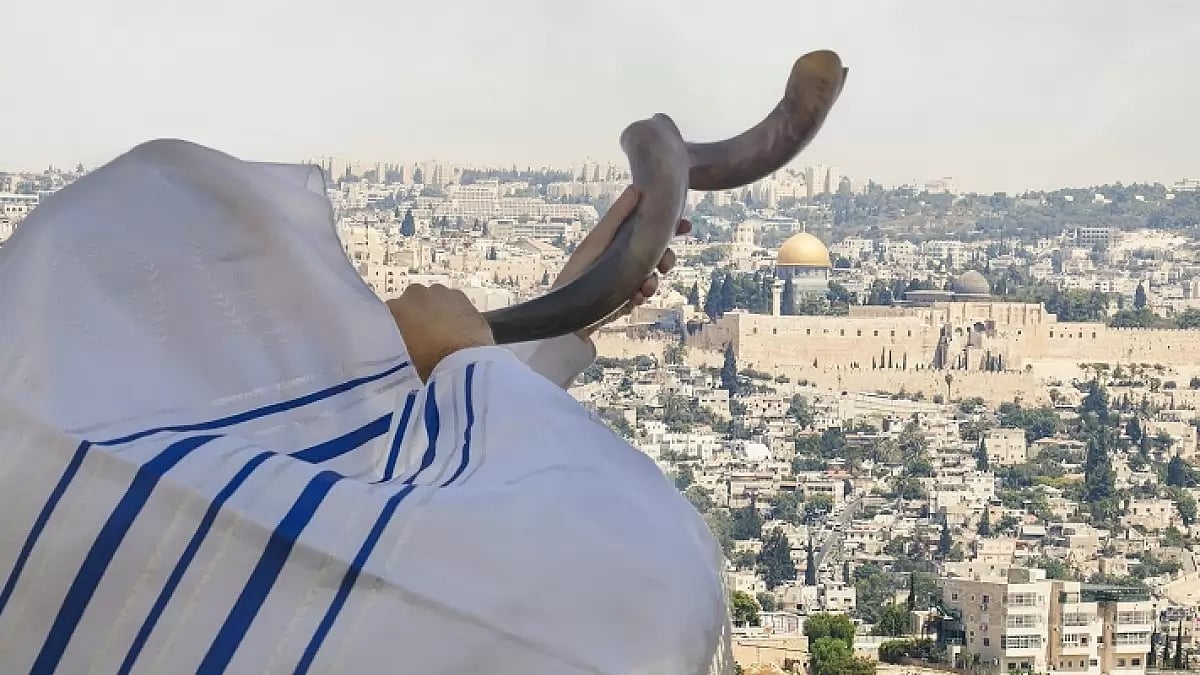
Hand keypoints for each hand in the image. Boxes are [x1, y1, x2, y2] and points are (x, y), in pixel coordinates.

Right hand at [387, 284, 494, 380]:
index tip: (405, 336)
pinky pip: (453, 300)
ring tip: (443, 331)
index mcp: (394, 310)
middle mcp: (414, 295)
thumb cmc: (431, 365)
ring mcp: (438, 292)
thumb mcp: (404, 359)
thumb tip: (404, 344)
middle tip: (425, 334)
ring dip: (436, 309)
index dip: (399, 326)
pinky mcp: (461, 295)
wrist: (464, 363)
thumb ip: (399, 345)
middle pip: (412, 302)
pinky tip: (458, 326)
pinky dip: (454, 310)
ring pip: (433, 299)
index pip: (390, 314)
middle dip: (417, 314)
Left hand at [553, 186, 690, 338]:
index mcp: (619, 240)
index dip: (669, 227)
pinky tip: (634, 299)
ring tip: (645, 288)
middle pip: (657, 254)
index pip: (649, 229)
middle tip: (664, 265)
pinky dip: (640, 297)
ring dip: (653, 282)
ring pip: (653, 277)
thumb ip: (617, 217)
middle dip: (666, 259)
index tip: (685, 226)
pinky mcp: (623, 300)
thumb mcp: (598, 242)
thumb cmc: (577, 272)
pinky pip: (641, 297)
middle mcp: (624, 258)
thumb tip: (636, 187)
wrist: (568, 314)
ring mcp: (625, 280)